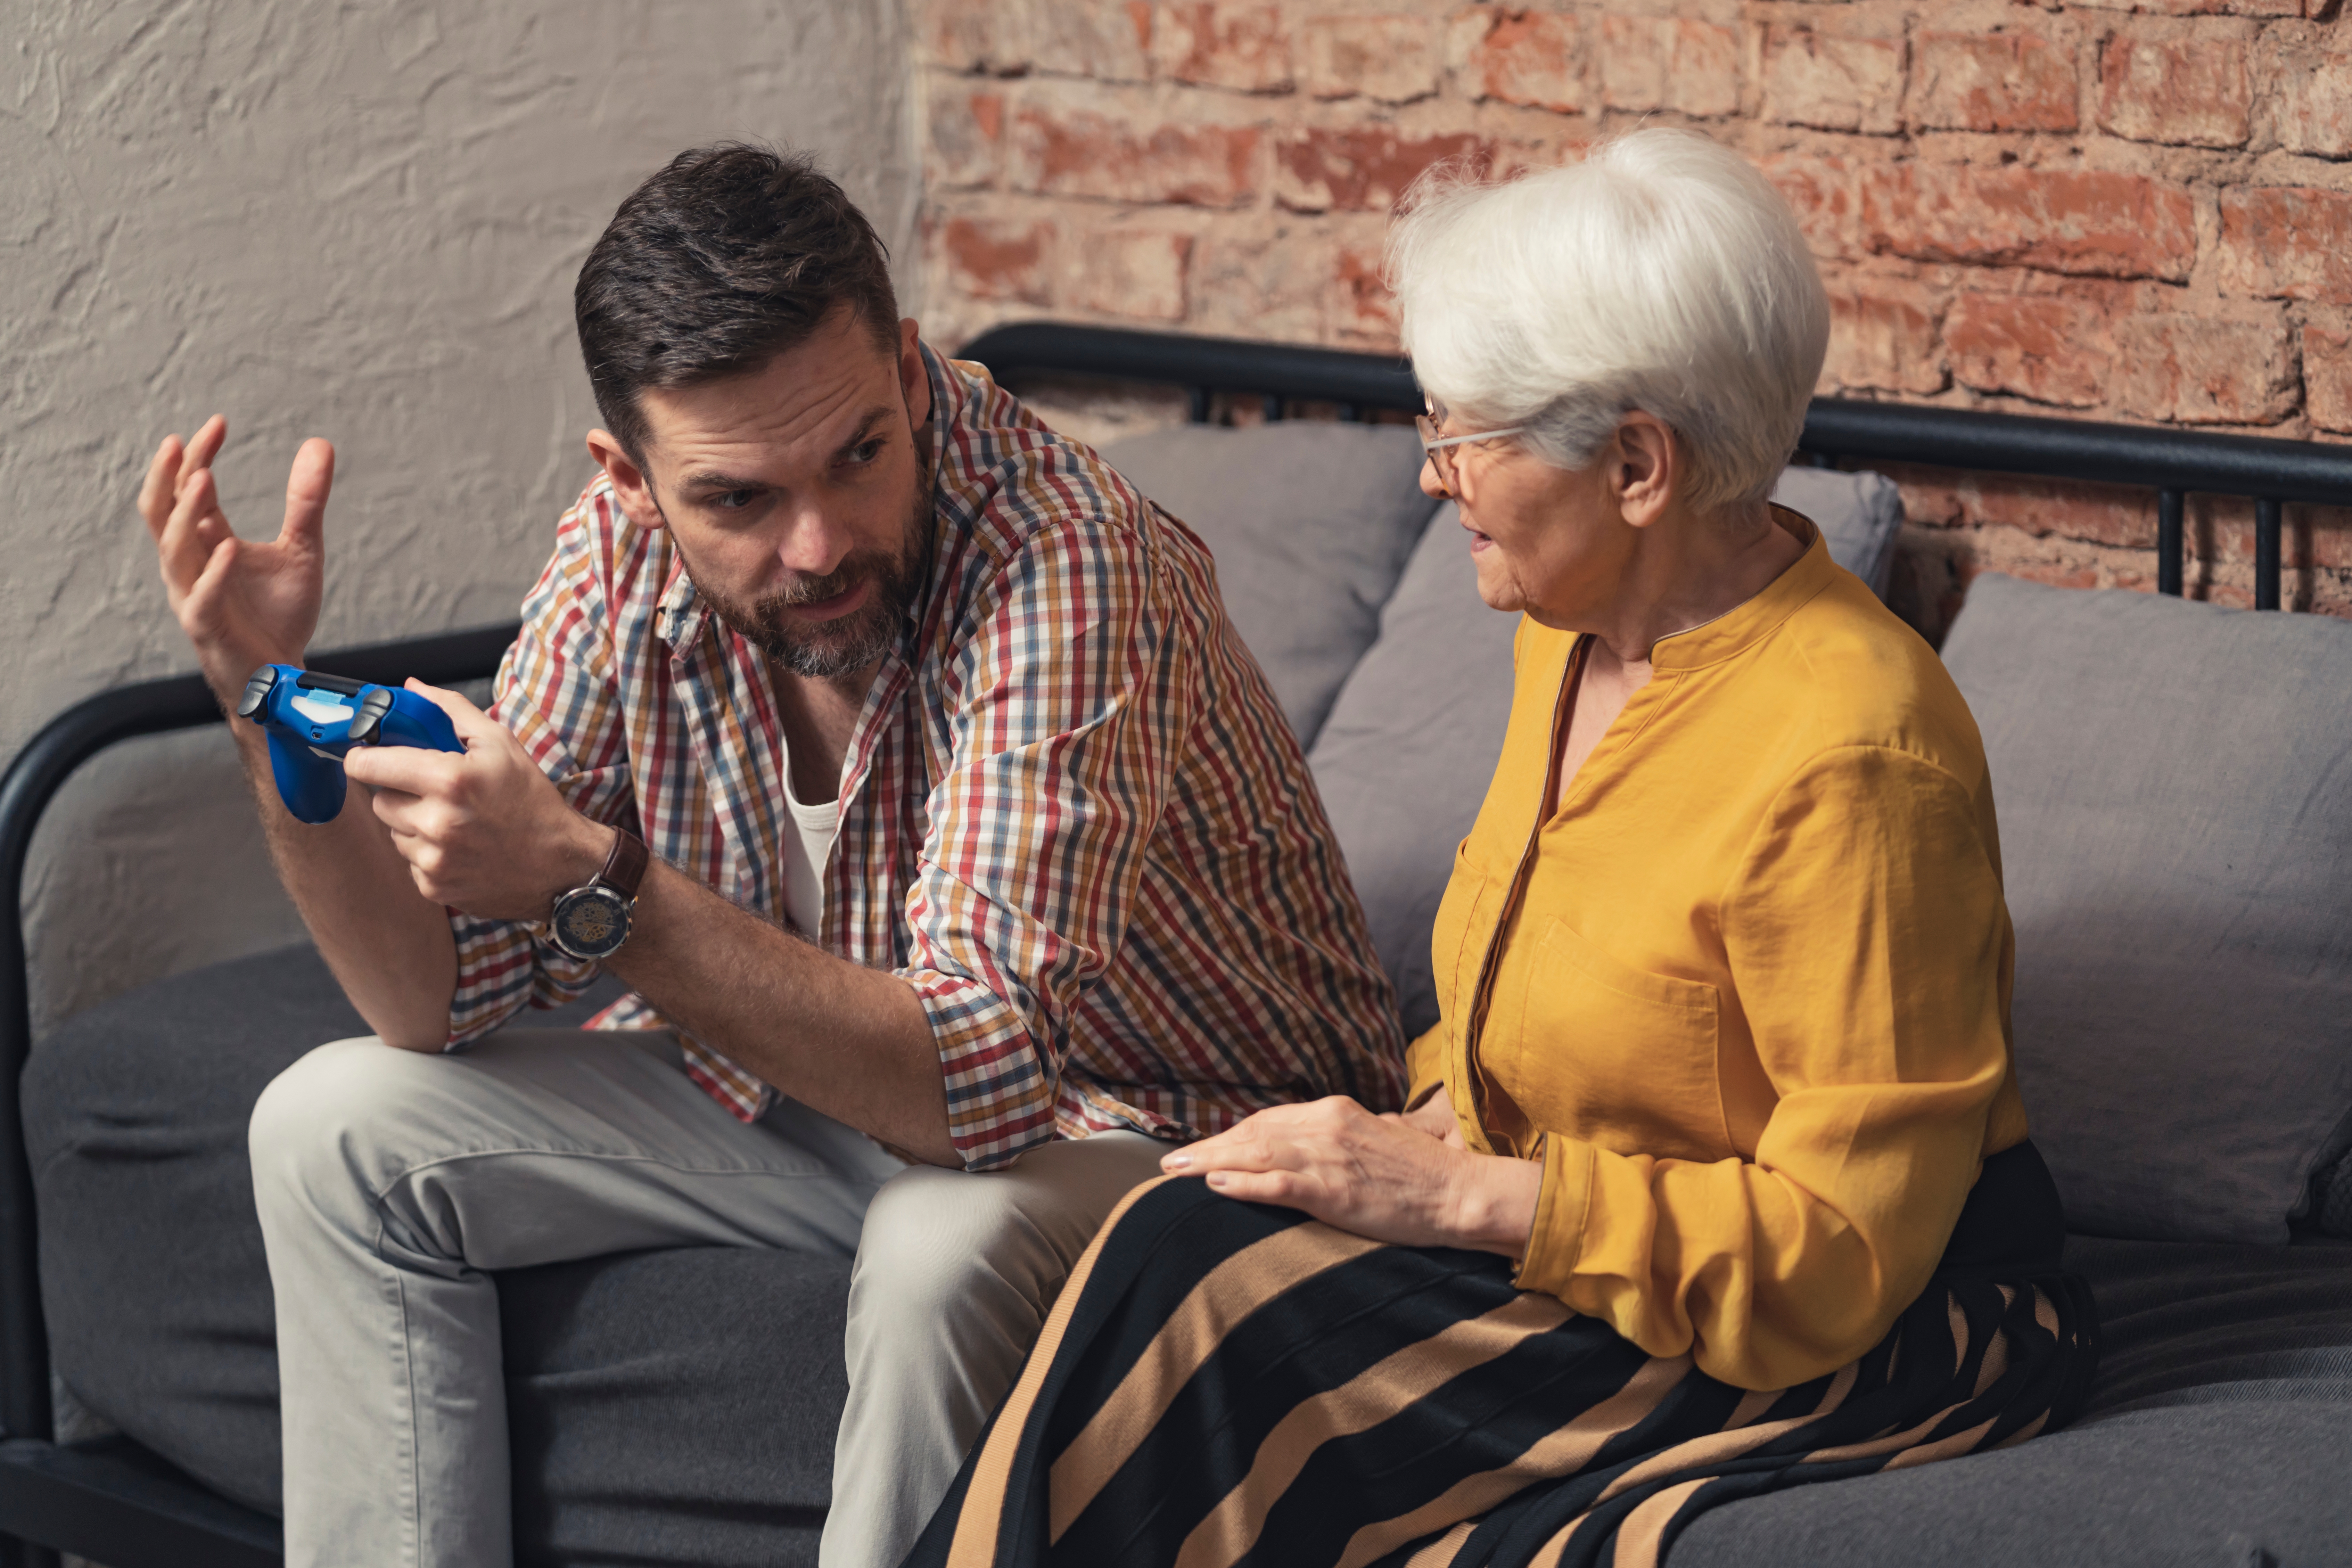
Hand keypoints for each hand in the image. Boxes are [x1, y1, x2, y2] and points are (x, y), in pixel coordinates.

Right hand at [138, 416, 330, 698]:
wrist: (282, 676)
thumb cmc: (281, 614)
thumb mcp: (303, 549)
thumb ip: (306, 501)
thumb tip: (319, 443)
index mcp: (206, 542)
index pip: (188, 490)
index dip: (198, 456)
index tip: (218, 423)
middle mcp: (190, 565)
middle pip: (162, 512)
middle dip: (168, 476)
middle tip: (182, 440)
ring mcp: (193, 596)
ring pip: (173, 550)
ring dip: (186, 514)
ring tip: (204, 478)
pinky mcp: (206, 628)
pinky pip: (200, 598)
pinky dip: (213, 572)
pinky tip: (226, 546)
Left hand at [343, 682, 611, 920]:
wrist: (561, 864)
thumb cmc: (532, 801)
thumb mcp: (501, 744)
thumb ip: (451, 711)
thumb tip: (411, 689)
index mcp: (449, 780)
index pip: (368, 766)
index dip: (363, 758)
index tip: (369, 758)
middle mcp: (436, 823)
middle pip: (380, 801)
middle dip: (402, 792)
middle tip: (436, 792)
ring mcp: (433, 860)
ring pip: (394, 832)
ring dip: (414, 824)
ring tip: (454, 821)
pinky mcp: (434, 888)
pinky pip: (410, 861)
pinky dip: (428, 853)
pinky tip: (460, 848)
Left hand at [1160, 1095, 1541, 1255]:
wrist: (1461, 1193)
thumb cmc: (1423, 1173)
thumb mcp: (1380, 1138)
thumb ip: (1346, 1137)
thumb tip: (1322, 1144)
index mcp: (1337, 1111)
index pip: (1270, 1120)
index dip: (1233, 1134)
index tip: (1208, 1147)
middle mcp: (1326, 1126)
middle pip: (1254, 1133)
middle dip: (1211, 1146)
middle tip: (1173, 1160)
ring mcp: (1328, 1157)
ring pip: (1256, 1154)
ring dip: (1211, 1162)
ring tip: (1178, 1172)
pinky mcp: (1333, 1191)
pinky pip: (1276, 1184)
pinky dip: (1242, 1184)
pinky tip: (1215, 1185)